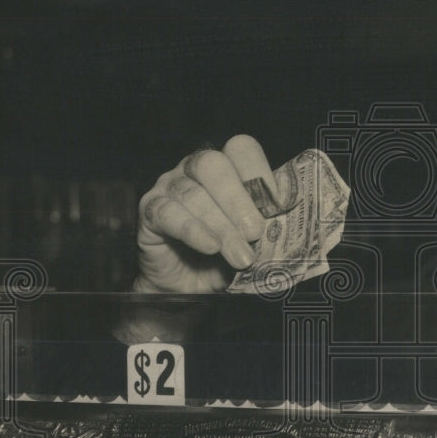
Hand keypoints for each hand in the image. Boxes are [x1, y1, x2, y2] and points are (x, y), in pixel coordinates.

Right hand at [134, 135, 275, 293]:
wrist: (189, 288)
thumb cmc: (224, 258)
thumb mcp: (251, 243)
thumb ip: (266, 229)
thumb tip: (286, 229)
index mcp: (226, 167)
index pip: (241, 149)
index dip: (259, 173)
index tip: (276, 205)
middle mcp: (194, 169)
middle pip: (212, 164)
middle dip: (237, 200)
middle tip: (255, 232)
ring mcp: (168, 186)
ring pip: (193, 194)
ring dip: (221, 227)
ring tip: (240, 257)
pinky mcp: (150, 210)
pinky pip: (168, 213)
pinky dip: (192, 230)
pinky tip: (210, 247)